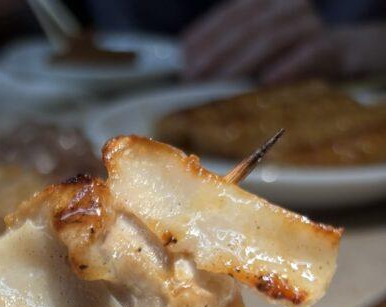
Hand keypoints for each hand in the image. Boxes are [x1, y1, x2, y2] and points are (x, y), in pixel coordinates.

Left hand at [182, 0, 385, 82]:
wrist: (338, 56)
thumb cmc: (286, 55)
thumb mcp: (255, 48)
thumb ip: (228, 50)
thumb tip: (189, 66)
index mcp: (267, 1)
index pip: (232, 12)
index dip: (206, 32)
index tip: (184, 55)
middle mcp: (288, 5)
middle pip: (247, 26)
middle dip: (217, 51)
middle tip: (193, 75)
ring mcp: (309, 24)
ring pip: (272, 38)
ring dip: (241, 62)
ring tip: (219, 82)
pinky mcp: (328, 46)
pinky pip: (306, 54)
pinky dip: (285, 67)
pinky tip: (265, 82)